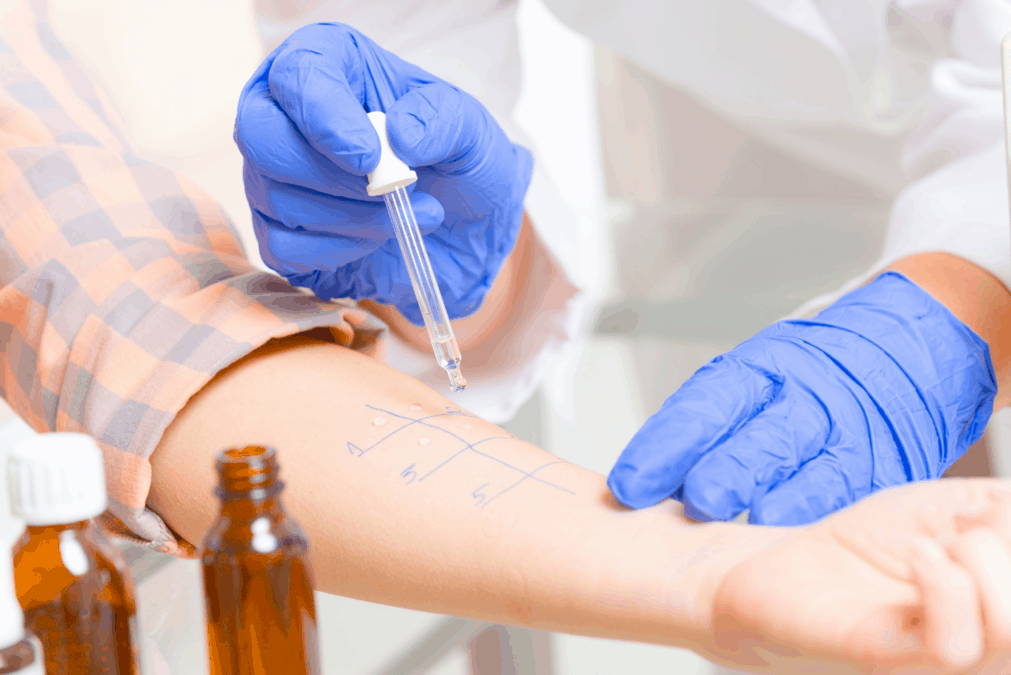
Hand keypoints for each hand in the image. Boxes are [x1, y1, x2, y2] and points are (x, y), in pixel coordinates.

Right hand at [234, 23, 531, 324]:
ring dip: (351, 218)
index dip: (324, 117)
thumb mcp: (470, 130)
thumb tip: (397, 134)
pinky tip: (375, 239)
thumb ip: (441, 120)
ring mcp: (276, 178)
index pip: (297, 75)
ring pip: (276, 199)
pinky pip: (282, 248)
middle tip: (388, 192)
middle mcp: (288, 116)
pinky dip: (336, 251)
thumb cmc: (458, 163)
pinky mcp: (280, 234)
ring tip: (407, 215)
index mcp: (330, 66)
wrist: (468, 230)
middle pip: (261, 137)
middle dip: (326, 175)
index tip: (368, 157)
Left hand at [607, 272, 996, 524]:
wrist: (908, 350)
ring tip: (750, 527)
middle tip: (693, 502)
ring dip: (781, 501)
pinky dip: (826, 517)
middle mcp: (806, 397)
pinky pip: (855, 495)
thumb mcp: (754, 379)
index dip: (665, 445)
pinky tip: (799, 539)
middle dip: (725, 472)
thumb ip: (704, 427)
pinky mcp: (887, 467)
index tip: (629, 485)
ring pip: (815, 470)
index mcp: (760, 369)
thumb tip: (641, 487)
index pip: (704, 405)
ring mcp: (851, 432)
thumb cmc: (810, 375)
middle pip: (761, 437)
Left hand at [710, 479, 1010, 672]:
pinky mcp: (892, 661)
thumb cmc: (873, 546)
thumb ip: (1009, 511)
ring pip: (1010, 632)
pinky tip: (915, 555)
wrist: (788, 565)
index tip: (988, 516)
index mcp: (1005, 609)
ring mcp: (945, 662)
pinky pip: (952, 645)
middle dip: (1009, 546)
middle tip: (965, 529)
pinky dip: (942, 579)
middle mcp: (989, 649)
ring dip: (980, 559)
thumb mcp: (959, 511)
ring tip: (935, 544)